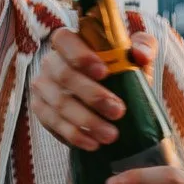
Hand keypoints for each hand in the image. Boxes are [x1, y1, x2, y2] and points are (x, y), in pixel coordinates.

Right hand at [30, 25, 156, 150]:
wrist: (107, 98)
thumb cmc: (119, 70)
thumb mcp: (134, 56)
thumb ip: (143, 46)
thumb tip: (141, 55)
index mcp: (69, 42)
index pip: (64, 40)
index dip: (81, 55)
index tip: (104, 73)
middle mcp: (51, 62)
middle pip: (65, 76)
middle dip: (93, 96)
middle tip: (118, 111)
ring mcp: (43, 86)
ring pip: (60, 104)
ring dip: (87, 121)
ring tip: (111, 135)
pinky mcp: (40, 109)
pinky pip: (53, 123)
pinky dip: (74, 135)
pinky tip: (93, 143)